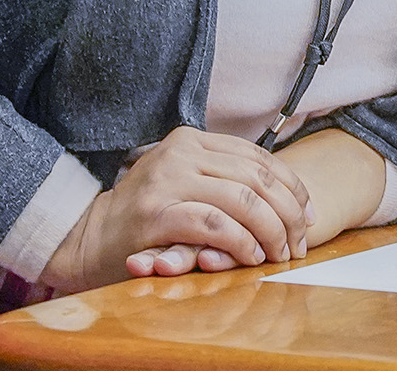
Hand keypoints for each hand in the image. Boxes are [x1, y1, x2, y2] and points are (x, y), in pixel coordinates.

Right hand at [41, 127, 311, 293]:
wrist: (88, 238)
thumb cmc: (145, 215)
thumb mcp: (184, 182)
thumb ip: (223, 179)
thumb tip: (289, 198)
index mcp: (193, 140)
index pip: (258, 157)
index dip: (291, 186)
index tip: (308, 214)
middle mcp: (182, 152)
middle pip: (257, 178)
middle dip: (287, 213)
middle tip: (300, 242)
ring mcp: (168, 180)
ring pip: (242, 200)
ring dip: (270, 231)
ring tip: (280, 253)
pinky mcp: (157, 213)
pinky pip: (215, 225)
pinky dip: (241, 242)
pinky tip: (251, 256)